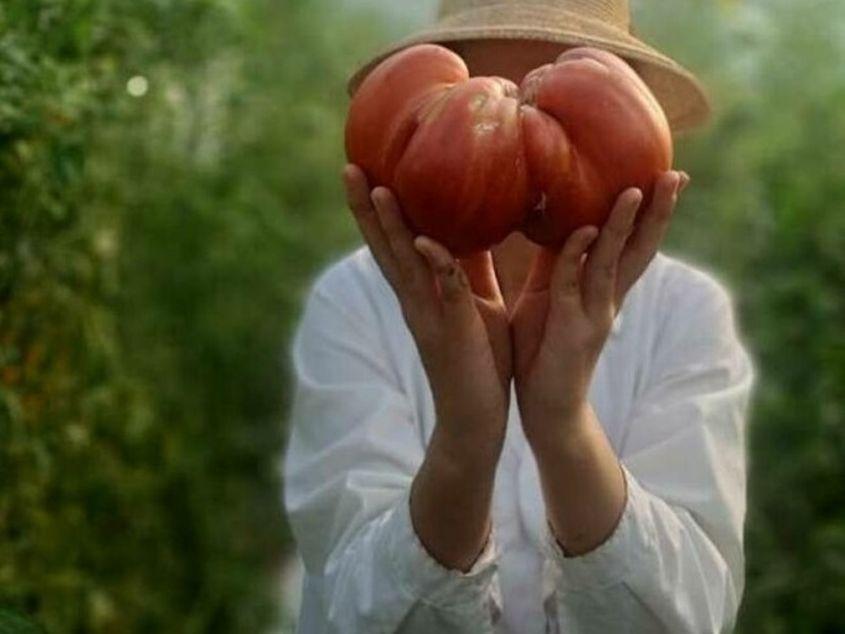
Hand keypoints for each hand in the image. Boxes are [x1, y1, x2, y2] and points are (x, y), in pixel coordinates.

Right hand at [343, 164, 510, 458]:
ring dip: (390, 228)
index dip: (377, 209)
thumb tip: (474, 227)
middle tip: (349, 167)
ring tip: (377, 189)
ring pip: (405, 264)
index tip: (365, 169)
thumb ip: (467, 269)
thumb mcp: (476, 302)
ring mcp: (429, 316)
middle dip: (366, 208)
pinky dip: (436, 266)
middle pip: (385, 247)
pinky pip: (445, 293)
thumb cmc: (479, 358)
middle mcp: (415, 300)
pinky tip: (426, 241)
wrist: (477, 417)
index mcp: (421, 291)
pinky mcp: (452, 331)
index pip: (394, 242)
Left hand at [511, 171, 688, 447]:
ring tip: (636, 190)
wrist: (544, 407)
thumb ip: (557, 261)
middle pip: (640, 249)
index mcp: (602, 289)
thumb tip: (558, 221)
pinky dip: (577, 256)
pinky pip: (572, 285)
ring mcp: (594, 314)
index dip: (650, 212)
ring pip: (613, 263)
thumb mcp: (547, 294)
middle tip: (676, 174)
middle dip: (658, 212)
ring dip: (625, 227)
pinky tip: (585, 231)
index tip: (667, 175)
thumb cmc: (542, 348)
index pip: (633, 243)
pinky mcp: (573, 330)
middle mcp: (607, 299)